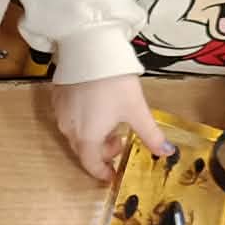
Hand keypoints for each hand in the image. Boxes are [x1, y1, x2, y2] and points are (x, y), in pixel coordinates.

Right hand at [52, 74, 168, 182]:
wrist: (89, 50)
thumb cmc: (113, 82)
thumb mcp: (137, 110)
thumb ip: (151, 135)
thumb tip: (166, 152)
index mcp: (87, 137)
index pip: (91, 165)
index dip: (103, 172)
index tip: (112, 174)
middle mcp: (69, 129)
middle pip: (84, 150)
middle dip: (102, 151)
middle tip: (119, 142)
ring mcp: (60, 113)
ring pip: (76, 134)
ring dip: (93, 135)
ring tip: (110, 121)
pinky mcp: (57, 98)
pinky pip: (69, 118)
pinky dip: (83, 121)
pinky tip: (96, 107)